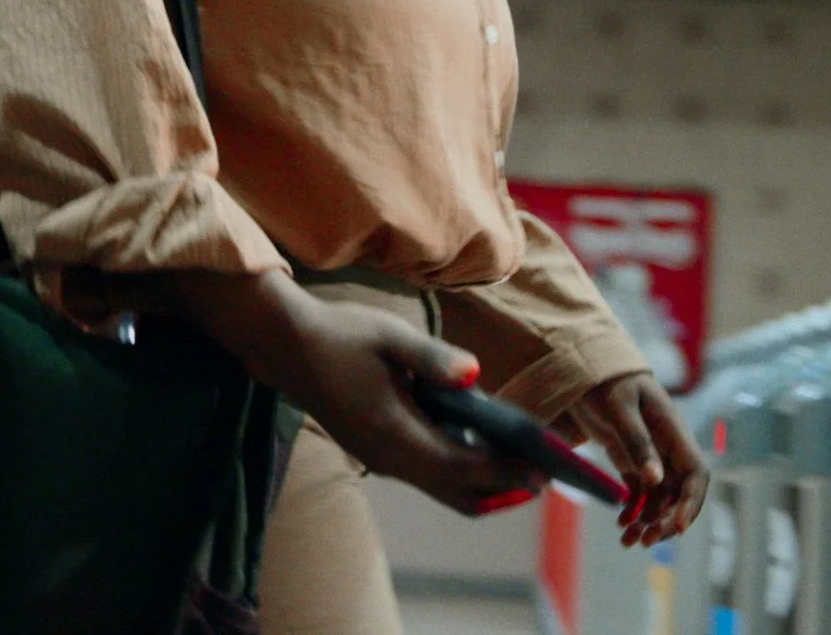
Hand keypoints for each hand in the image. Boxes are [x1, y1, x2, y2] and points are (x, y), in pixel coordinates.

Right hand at [173, 270, 544, 514]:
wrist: (285, 346)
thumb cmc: (340, 334)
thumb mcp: (389, 336)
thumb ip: (434, 358)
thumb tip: (476, 374)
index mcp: (397, 434)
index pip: (466, 466)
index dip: (508, 471)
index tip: (545, 470)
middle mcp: (391, 458)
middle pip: (459, 494)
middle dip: (503, 489)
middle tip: (544, 476)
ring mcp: (381, 460)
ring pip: (443, 490)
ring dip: (483, 483)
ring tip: (522, 465)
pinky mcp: (376, 452)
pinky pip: (428, 476)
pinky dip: (460, 472)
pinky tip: (478, 446)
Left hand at [565, 372, 705, 546]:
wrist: (588, 369)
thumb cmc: (607, 381)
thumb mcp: (620, 408)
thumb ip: (637, 442)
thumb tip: (655, 480)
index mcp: (673, 431)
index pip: (696, 473)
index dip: (691, 502)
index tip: (676, 527)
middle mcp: (668, 447)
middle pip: (680, 493)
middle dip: (668, 520)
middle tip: (647, 540)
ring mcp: (652, 456)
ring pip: (661, 498)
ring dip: (649, 521)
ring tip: (629, 540)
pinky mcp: (634, 461)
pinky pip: (642, 493)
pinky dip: (635, 511)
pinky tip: (622, 525)